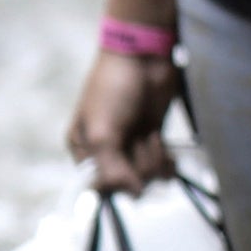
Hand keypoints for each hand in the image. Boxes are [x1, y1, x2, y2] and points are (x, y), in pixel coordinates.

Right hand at [65, 47, 177, 193]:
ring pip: (146, 177)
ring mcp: (131, 146)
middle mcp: (106, 152)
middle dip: (138, 166)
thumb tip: (134, 193)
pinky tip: (163, 144)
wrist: (144, 58)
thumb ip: (113, 168)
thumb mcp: (103, 131)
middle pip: (126, 183)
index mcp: (84, 149)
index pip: (98, 185)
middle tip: (142, 142)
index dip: (114, 182)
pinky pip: (162, 169)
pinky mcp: (153, 140)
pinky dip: (167, 161)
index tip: (125, 166)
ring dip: (153, 160)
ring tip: (151, 137)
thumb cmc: (114, 89)